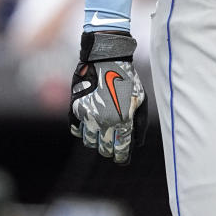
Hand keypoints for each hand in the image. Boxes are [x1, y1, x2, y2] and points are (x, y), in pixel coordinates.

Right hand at [69, 31, 147, 164]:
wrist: (105, 57)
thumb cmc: (127, 79)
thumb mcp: (140, 101)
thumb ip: (139, 125)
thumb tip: (137, 145)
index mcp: (123, 120)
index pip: (121, 149)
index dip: (121, 157)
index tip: (121, 158)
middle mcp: (104, 121)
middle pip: (104, 149)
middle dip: (109, 150)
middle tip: (112, 147)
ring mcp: (88, 115)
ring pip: (89, 142)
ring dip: (95, 141)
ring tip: (101, 134)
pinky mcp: (75, 108)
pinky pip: (75, 130)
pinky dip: (81, 131)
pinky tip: (89, 125)